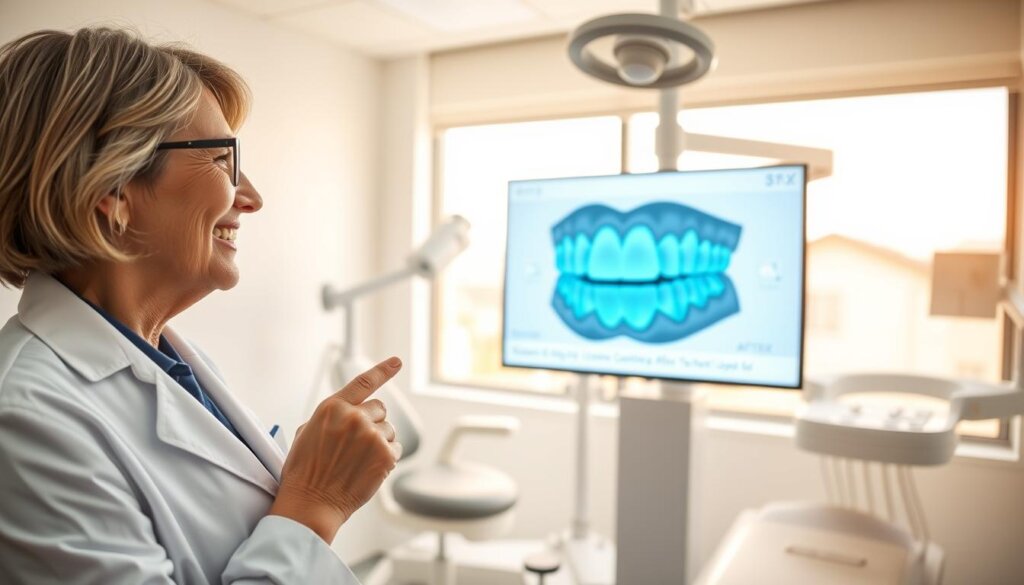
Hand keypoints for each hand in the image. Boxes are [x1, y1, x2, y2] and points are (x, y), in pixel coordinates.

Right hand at [269, 356, 402, 541]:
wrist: (311, 502)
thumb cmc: (304, 472)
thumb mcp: (308, 433)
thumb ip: (332, 417)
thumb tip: (347, 412)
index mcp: (332, 408)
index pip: (363, 382)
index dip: (383, 370)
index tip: (397, 361)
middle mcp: (354, 417)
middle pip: (380, 409)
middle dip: (372, 422)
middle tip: (357, 443)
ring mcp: (371, 435)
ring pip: (388, 430)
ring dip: (379, 442)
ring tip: (358, 461)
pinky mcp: (385, 455)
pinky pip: (395, 449)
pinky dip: (386, 458)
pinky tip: (367, 469)